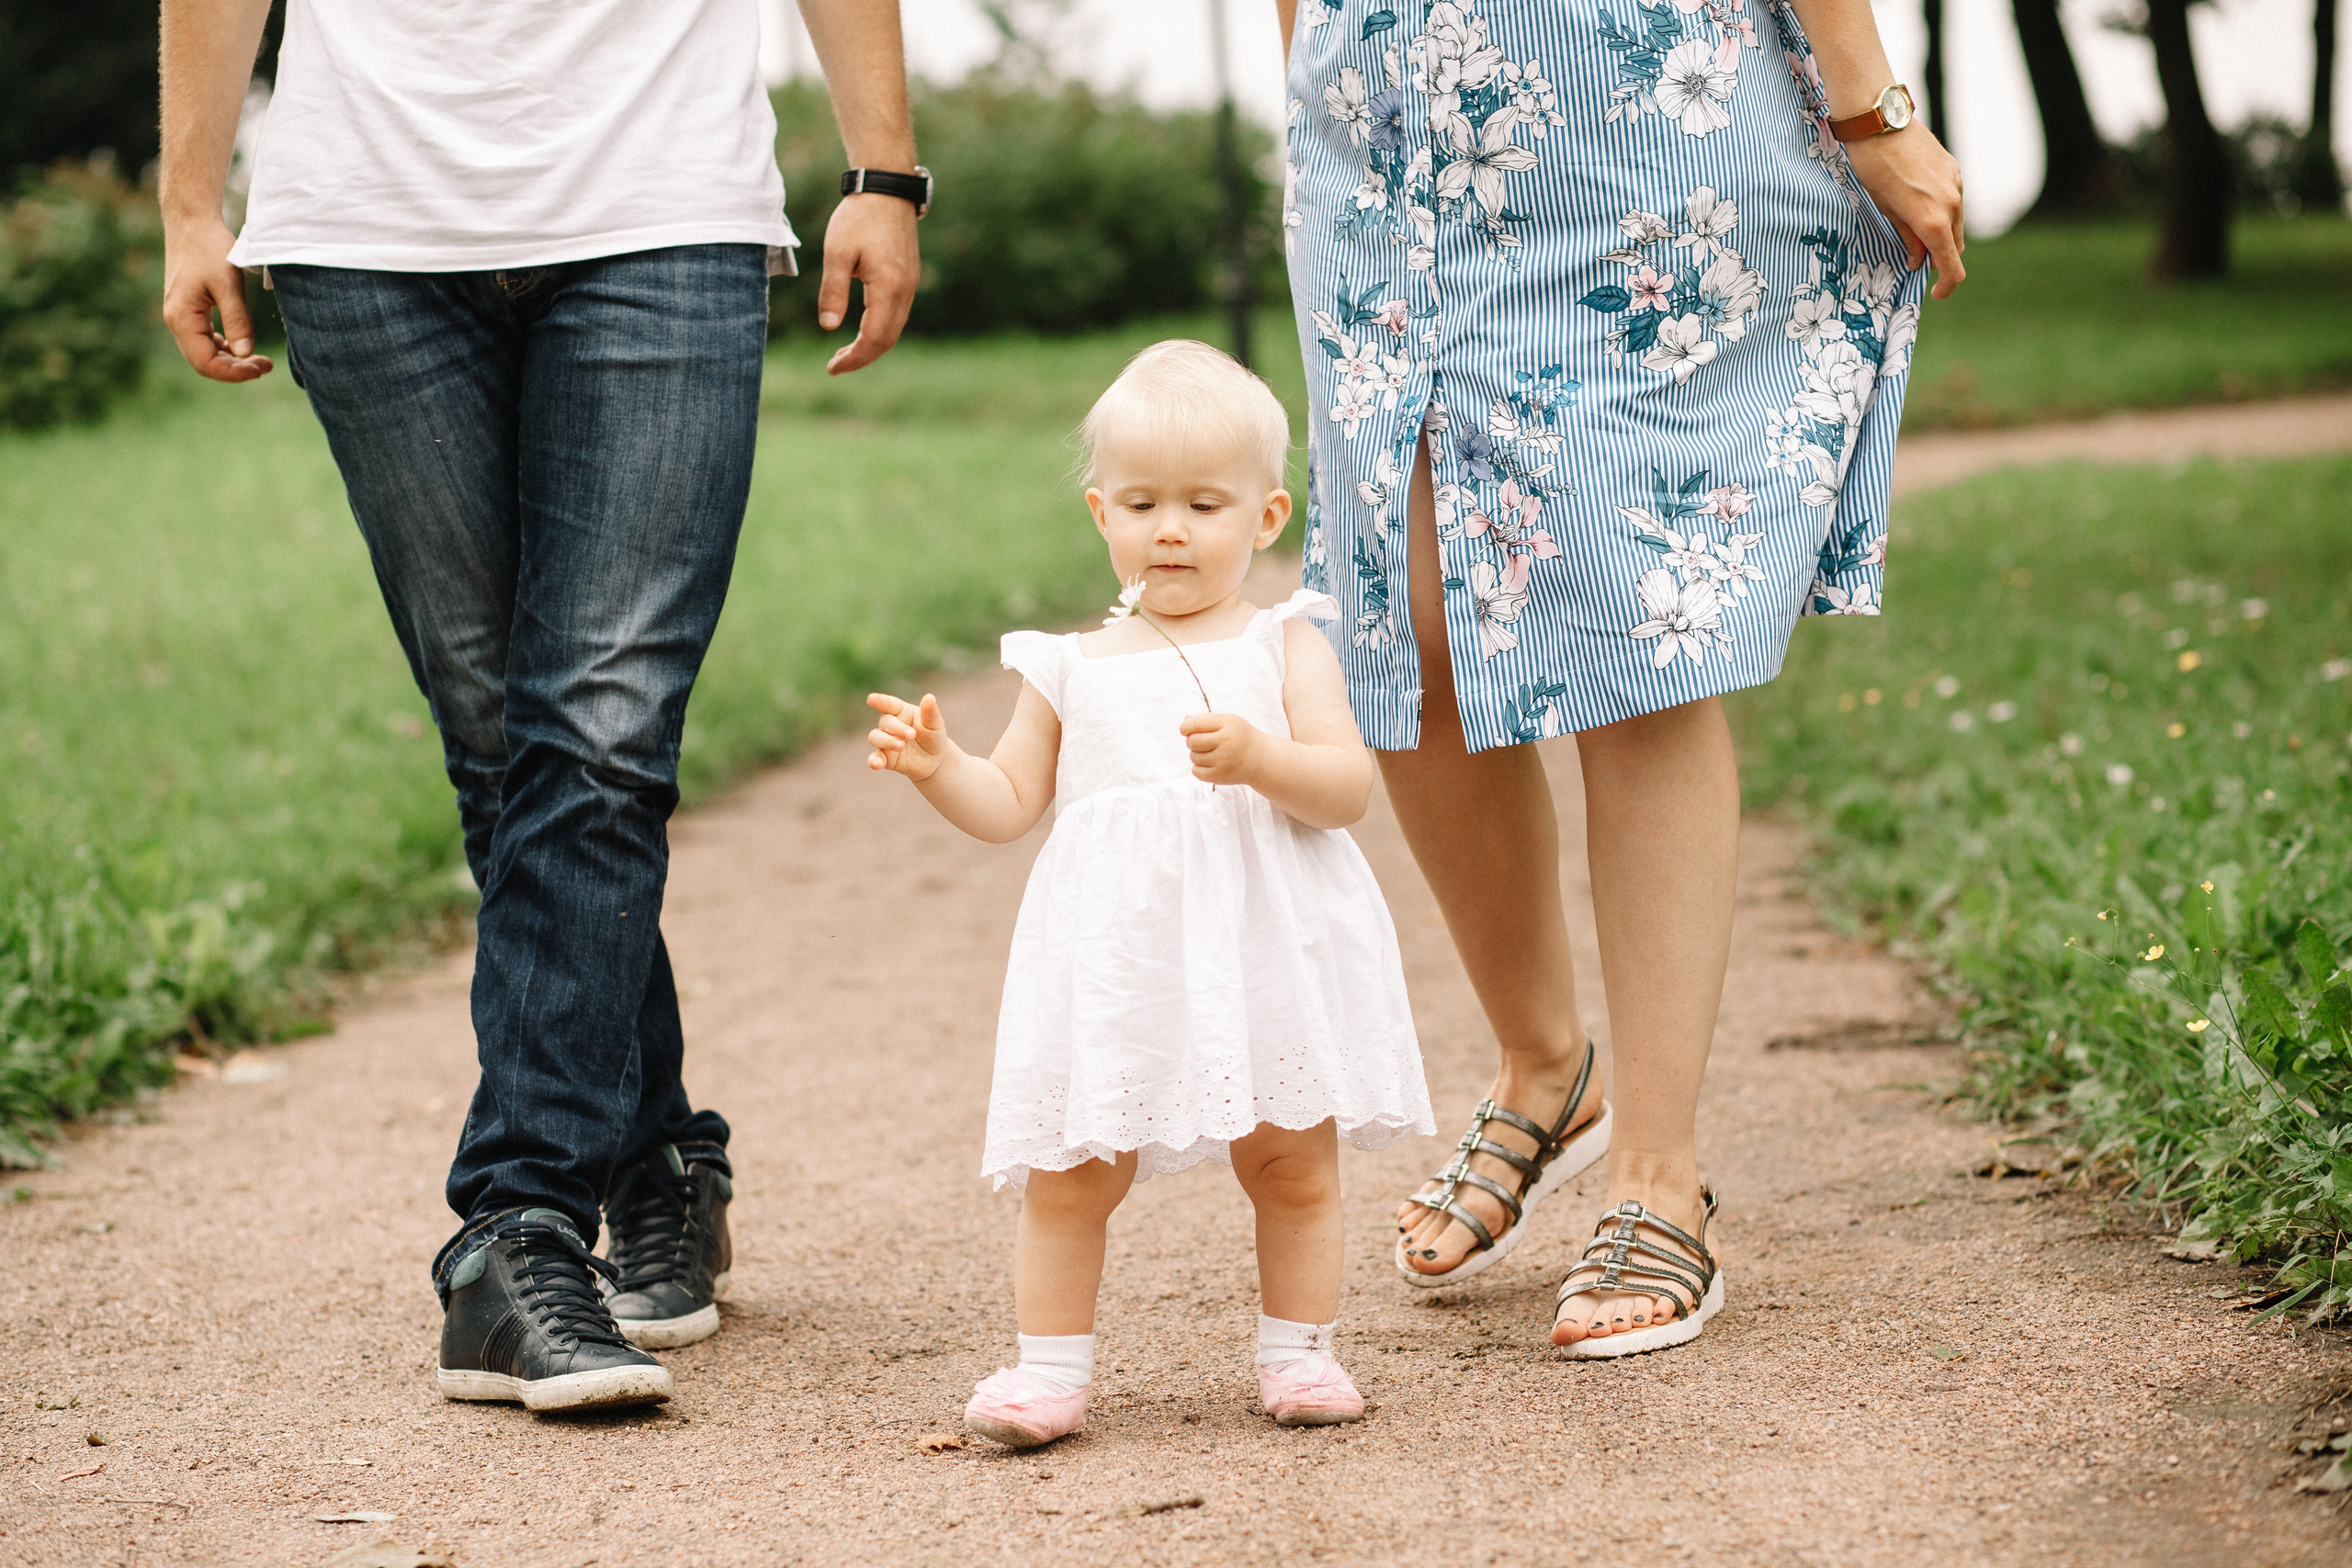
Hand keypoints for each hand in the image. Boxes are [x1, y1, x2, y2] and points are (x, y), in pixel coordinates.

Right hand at [162, 215, 273, 381]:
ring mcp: (181, 316)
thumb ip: (237, 319)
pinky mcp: (189, 310)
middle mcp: (176, 320)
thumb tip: (246, 354)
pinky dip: (225, 347)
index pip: (205, 362)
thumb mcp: (229, 283)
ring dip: (231, 360)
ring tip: (260, 359)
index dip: (234, 373)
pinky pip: (205, 339)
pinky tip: (244, 345)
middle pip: (204, 362)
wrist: (193, 222)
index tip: (262, 369)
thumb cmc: (211, 248)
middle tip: (267, 365)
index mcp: (182, 317)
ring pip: (204, 352)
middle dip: (235, 369)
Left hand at [818, 193, 918, 375]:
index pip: (873, 339)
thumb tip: (828, 327)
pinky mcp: (908, 278)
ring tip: (844, 351)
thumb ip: (832, 291)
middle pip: (887, 341)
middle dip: (862, 357)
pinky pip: (896, 315)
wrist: (886, 189)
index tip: (832, 368)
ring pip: (893, 330)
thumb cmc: (858, 217)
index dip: (853, 359)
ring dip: (870, 345)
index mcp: (888, 288)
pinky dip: (879, 330)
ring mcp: (910, 285)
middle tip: (835, 364)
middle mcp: (905, 291)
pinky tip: (861, 328)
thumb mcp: (837, 253)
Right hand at [866, 691, 947, 780]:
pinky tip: (876, 764)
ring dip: (886, 741)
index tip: (871, 699)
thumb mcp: (936, 724)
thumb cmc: (934, 737)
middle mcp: (891, 725)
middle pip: (885, 722)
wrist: (935, 761)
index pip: (889, 704)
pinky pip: (874, 758)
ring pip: (875, 737)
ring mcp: (886, 741)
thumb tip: (929, 697)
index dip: (880, 701)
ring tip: (901, 746)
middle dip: (897, 728)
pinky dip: (874, 761)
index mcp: (902, 712)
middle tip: (912, 735)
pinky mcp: (886, 758)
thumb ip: (930, 712)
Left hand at [1181, 712, 1262, 785]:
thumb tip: (1185, 721)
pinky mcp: (1220, 776)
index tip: (1186, 730)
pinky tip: (1212, 764)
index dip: (1185, 727)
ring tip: (1212, 753)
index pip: (1194, 725)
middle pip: (1192, 741)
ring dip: (1198, 754)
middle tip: (1203, 742)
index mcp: (1228, 725)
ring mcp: (1223, 761)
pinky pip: (1196, 771)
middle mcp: (1226, 743)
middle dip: (1192, 741)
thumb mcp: (1228, 722)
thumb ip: (1206, 720)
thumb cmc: (1239, 737)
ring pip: (1193, 757)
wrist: (1260, 759)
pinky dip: (1199, 768)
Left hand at [1843, 124, 1965, 299]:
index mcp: (1933, 221)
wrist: (1881, 121)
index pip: (1952, 266)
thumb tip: (1916, 261)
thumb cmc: (1873, 167)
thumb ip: (1906, 237)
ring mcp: (1956, 185)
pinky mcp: (1954, 170)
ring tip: (1911, 229)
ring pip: (1955, 224)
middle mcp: (1952, 204)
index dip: (1945, 286)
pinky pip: (1953, 202)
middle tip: (1913, 260)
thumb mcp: (1884, 209)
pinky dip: (1941, 213)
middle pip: (1954, 246)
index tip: (1933, 293)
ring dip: (1939, 235)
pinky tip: (1917, 204)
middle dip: (1938, 259)